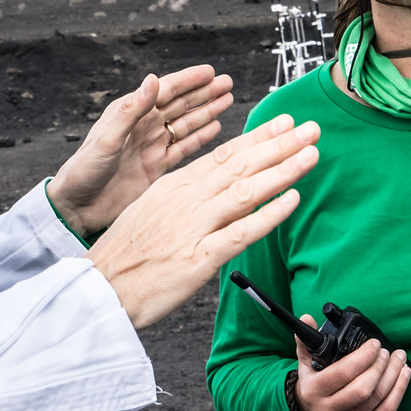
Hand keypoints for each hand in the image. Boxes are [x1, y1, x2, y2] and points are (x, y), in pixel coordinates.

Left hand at [48, 65, 233, 238]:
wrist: (77, 208)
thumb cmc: (84, 170)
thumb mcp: (107, 139)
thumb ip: (131, 110)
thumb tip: (153, 79)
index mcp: (130, 113)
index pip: (166, 90)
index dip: (189, 80)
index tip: (211, 71)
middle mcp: (144, 127)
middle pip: (181, 105)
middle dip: (204, 93)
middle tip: (228, 82)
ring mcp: (152, 147)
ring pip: (186, 125)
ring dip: (206, 112)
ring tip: (227, 100)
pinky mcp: (157, 168)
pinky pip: (183, 149)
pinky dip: (200, 139)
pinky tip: (215, 129)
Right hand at [85, 115, 317, 329]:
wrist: (100, 287)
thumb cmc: (126, 253)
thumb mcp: (153, 209)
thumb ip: (187, 196)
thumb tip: (219, 186)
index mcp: (175, 185)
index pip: (225, 154)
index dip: (258, 137)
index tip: (285, 123)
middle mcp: (187, 199)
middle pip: (240, 164)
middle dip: (280, 144)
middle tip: (311, 128)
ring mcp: (193, 227)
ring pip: (245, 191)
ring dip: (282, 170)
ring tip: (311, 153)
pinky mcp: (198, 258)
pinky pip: (240, 233)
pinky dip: (268, 215)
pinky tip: (292, 200)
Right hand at [293, 323, 410, 410]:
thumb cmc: (313, 382)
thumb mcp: (305, 361)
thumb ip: (306, 339)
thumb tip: (307, 318)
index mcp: (313, 390)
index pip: (342, 374)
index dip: (363, 357)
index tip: (374, 344)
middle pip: (362, 389)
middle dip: (380, 367)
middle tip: (388, 352)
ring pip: (376, 400)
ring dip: (393, 377)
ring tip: (400, 359)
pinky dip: (398, 393)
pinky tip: (404, 376)